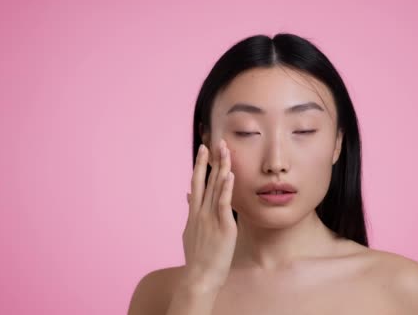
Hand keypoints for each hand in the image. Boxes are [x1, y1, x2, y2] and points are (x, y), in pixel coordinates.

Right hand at [182, 139, 236, 290]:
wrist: (199, 276)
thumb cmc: (198, 257)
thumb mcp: (189, 231)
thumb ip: (191, 211)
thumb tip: (188, 196)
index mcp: (194, 212)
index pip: (197, 182)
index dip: (200, 164)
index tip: (204, 149)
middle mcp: (200, 212)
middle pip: (206, 180)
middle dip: (211, 160)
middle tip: (216, 141)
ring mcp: (211, 218)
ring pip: (216, 188)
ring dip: (221, 167)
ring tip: (225, 151)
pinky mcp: (223, 226)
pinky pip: (224, 203)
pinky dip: (226, 188)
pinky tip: (229, 175)